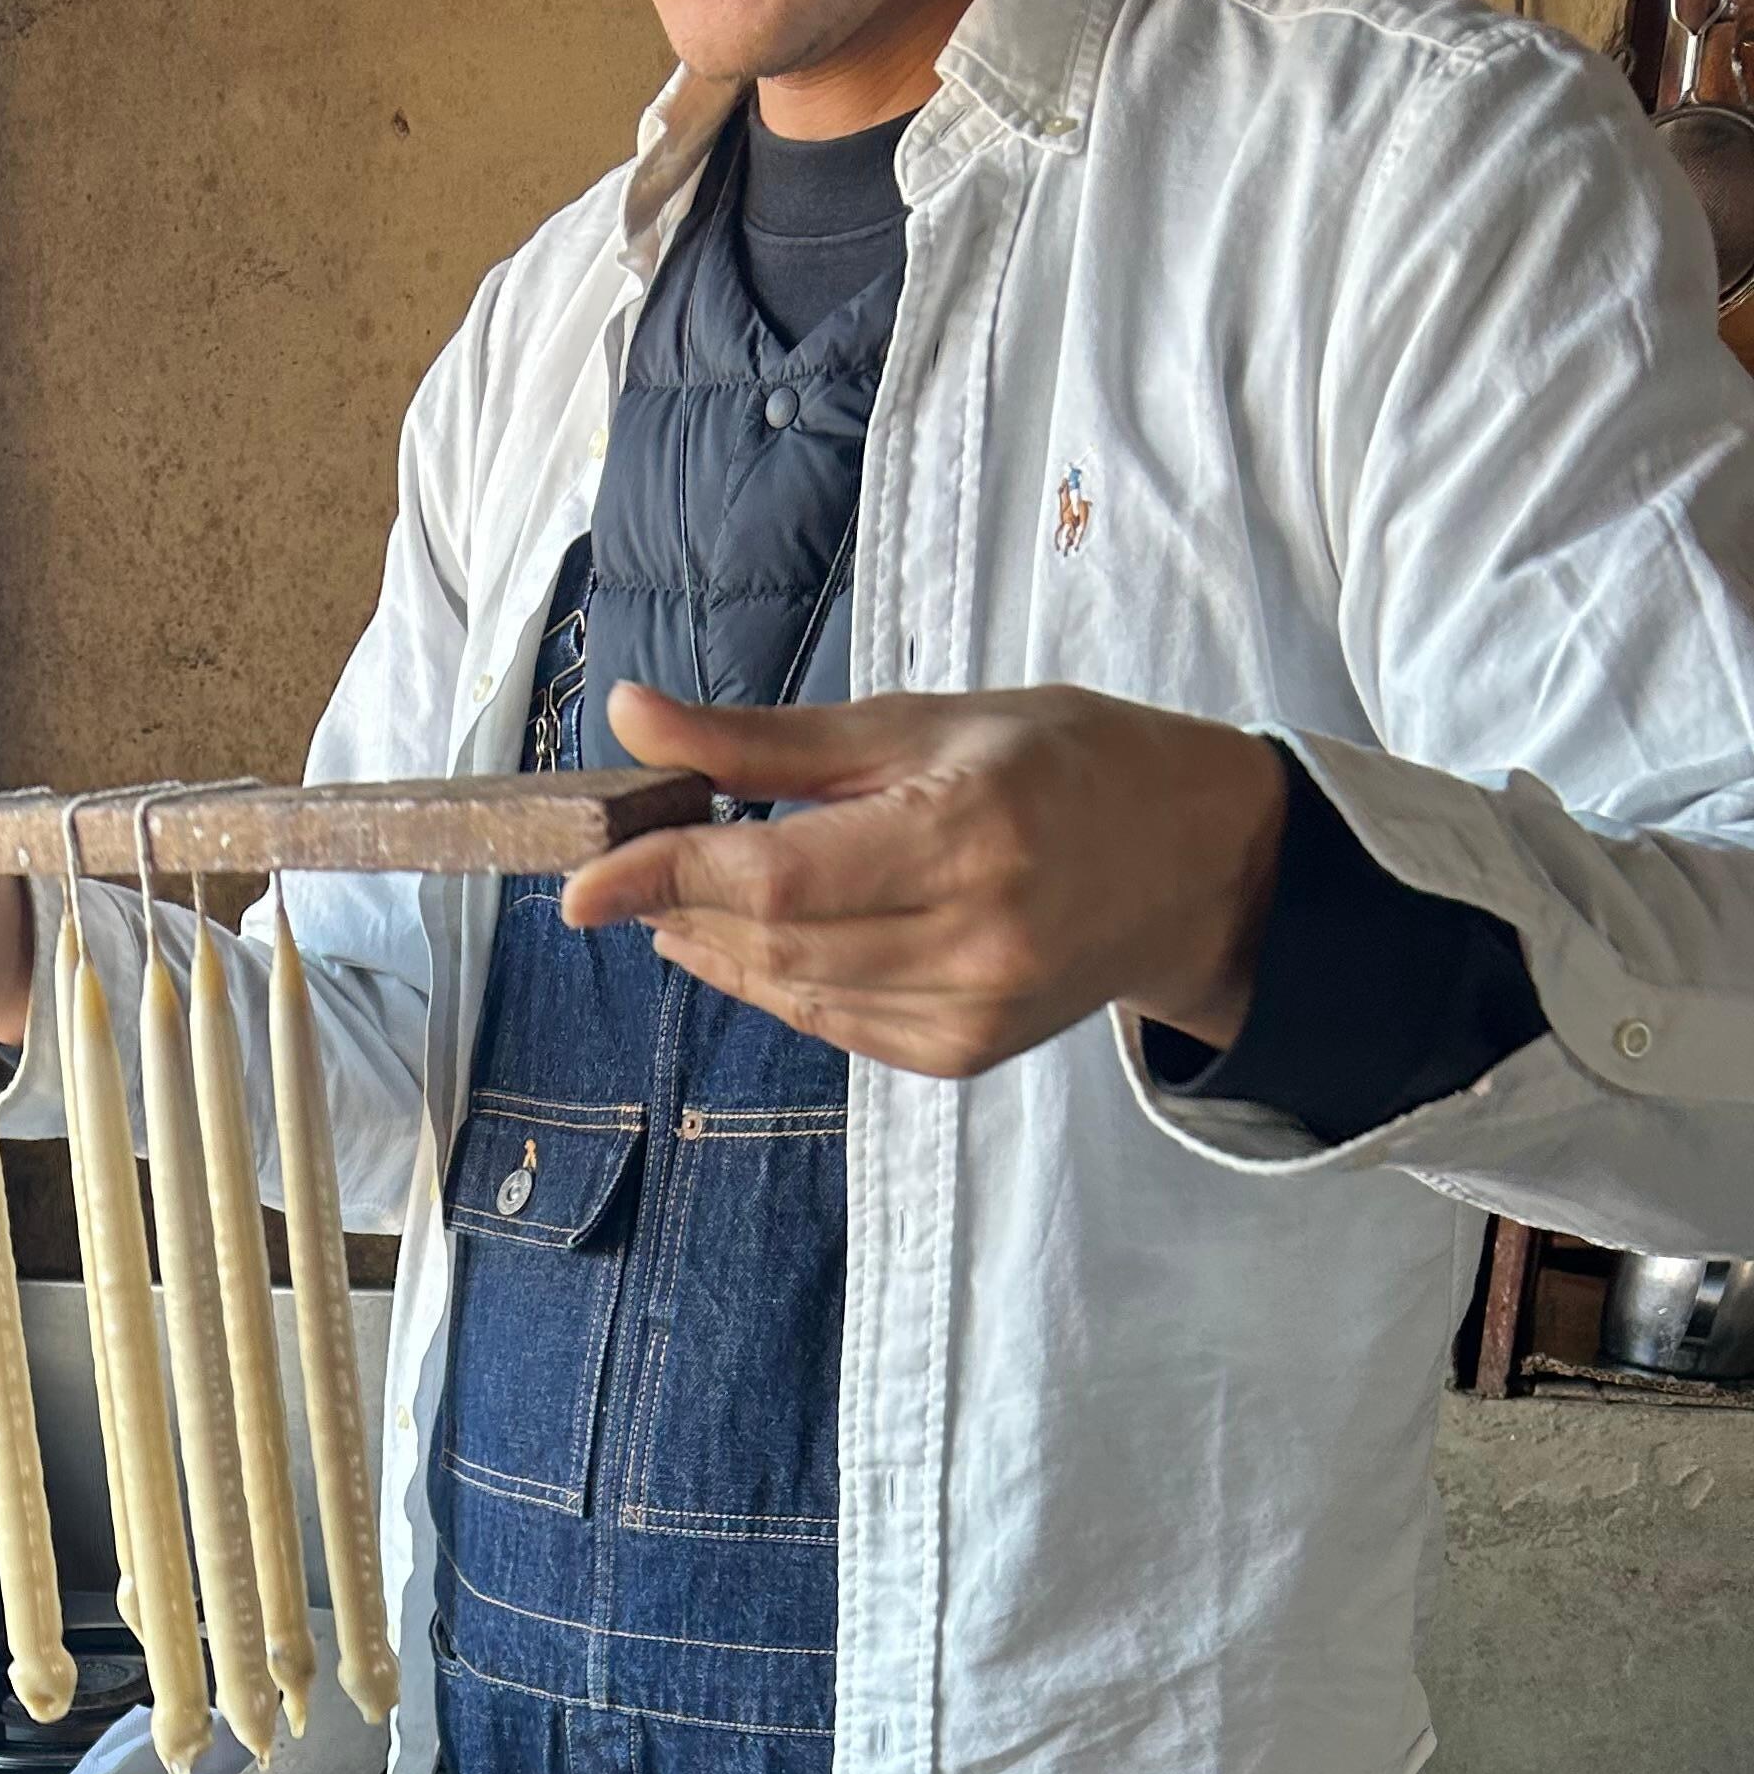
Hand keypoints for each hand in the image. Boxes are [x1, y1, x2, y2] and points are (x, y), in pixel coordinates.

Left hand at [562, 682, 1289, 1076]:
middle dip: (682, 907)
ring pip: (792, 993)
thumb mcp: (923, 721)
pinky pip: (833, 1023)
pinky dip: (780, 981)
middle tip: (628, 866)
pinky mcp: (962, 1055)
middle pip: (773, 943)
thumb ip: (769, 741)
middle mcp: (972, 938)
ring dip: (718, 947)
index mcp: (967, 833)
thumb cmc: (1064, 765)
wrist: (1191, 864)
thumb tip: (634, 718)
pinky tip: (766, 939)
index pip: (777, 876)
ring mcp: (969, 1011)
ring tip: (686, 896)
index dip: (666, 877)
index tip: (582, 878)